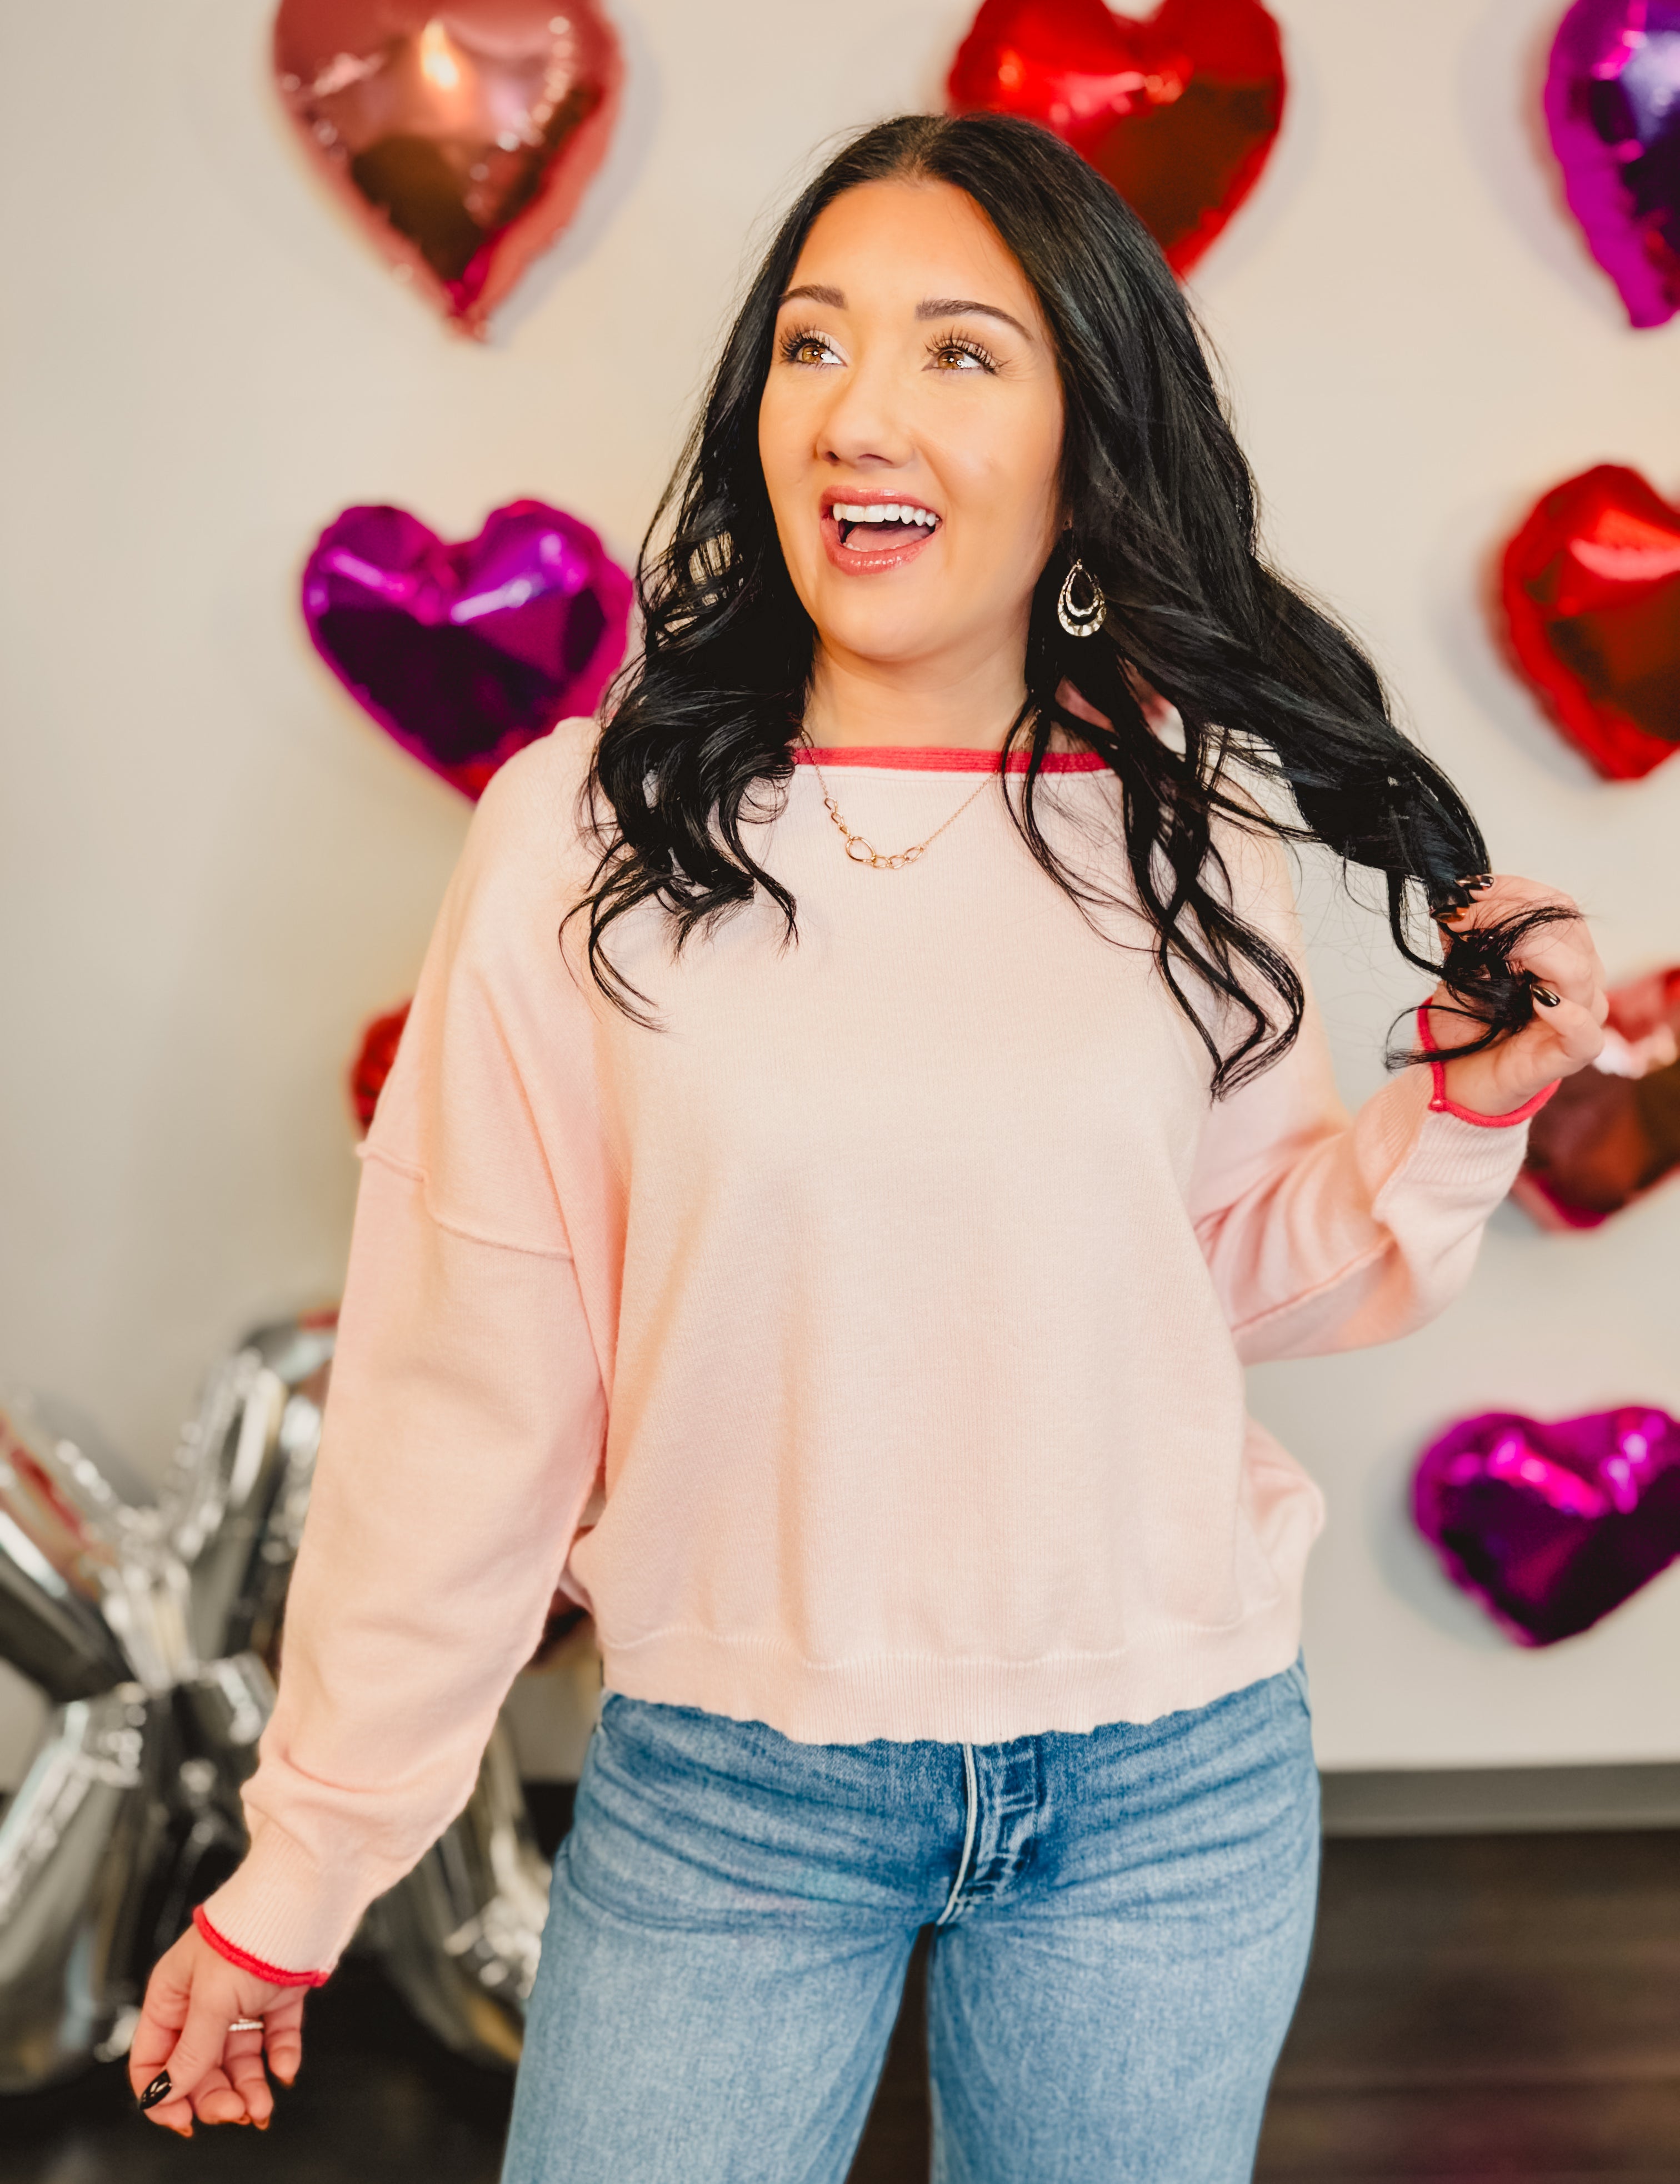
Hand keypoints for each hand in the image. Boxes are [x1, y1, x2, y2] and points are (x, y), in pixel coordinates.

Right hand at [128, 1923, 303, 2133]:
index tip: (183, 2120)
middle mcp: (203, 1999)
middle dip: (215, 2095)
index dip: (164, 2095)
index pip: (154, 2059)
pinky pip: (274, 2037)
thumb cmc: (246, 1931)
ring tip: (262, 2105)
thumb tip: (166, 2092)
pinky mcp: (277, 1995)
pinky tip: (285, 2069)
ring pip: (238, 2057)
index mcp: (172, 1994)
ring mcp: (241, 1998)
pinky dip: (280, 2056)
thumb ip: (192, 2049)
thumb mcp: (211, 1998)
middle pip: (199, 2065)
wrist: (302, 1900)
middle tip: (235, 2112)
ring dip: (249, 2086)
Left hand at [1429, 875, 1606, 1117]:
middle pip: (1566, 930)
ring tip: (1488, 951)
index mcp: (1561, 950)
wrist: (1457, 1076)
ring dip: (1530, 952)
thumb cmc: (1467, 1022)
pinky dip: (1564, 1010)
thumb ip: (1467, 934)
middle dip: (1510, 916)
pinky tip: (1538, 998)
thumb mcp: (1460, 966)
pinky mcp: (1573, 1053)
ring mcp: (1582, 1014)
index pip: (1554, 904)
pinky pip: (1583, 1028)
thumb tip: (1457, 900)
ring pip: (1578, 971)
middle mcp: (1580, 977)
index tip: (1464, 891)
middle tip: (1460, 919)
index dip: (1511, 891)